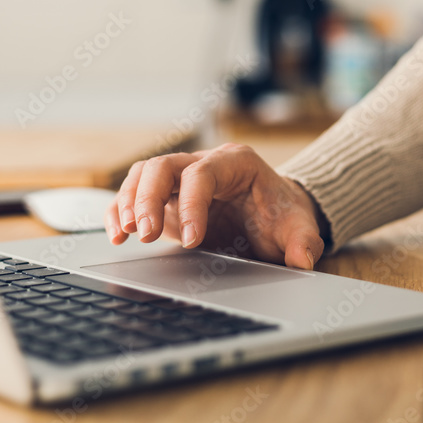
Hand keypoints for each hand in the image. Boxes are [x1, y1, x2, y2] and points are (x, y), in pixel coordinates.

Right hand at [104, 143, 326, 269]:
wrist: (275, 215)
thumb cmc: (283, 215)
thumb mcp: (300, 226)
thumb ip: (304, 241)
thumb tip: (302, 259)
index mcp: (236, 162)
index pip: (203, 173)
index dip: (191, 204)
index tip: (191, 240)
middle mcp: (204, 164)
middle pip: (164, 166)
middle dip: (149, 198)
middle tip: (145, 234)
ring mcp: (181, 181)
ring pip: (144, 175)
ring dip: (130, 202)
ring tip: (126, 234)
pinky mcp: (167, 200)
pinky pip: (135, 194)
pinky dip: (122, 211)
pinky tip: (118, 233)